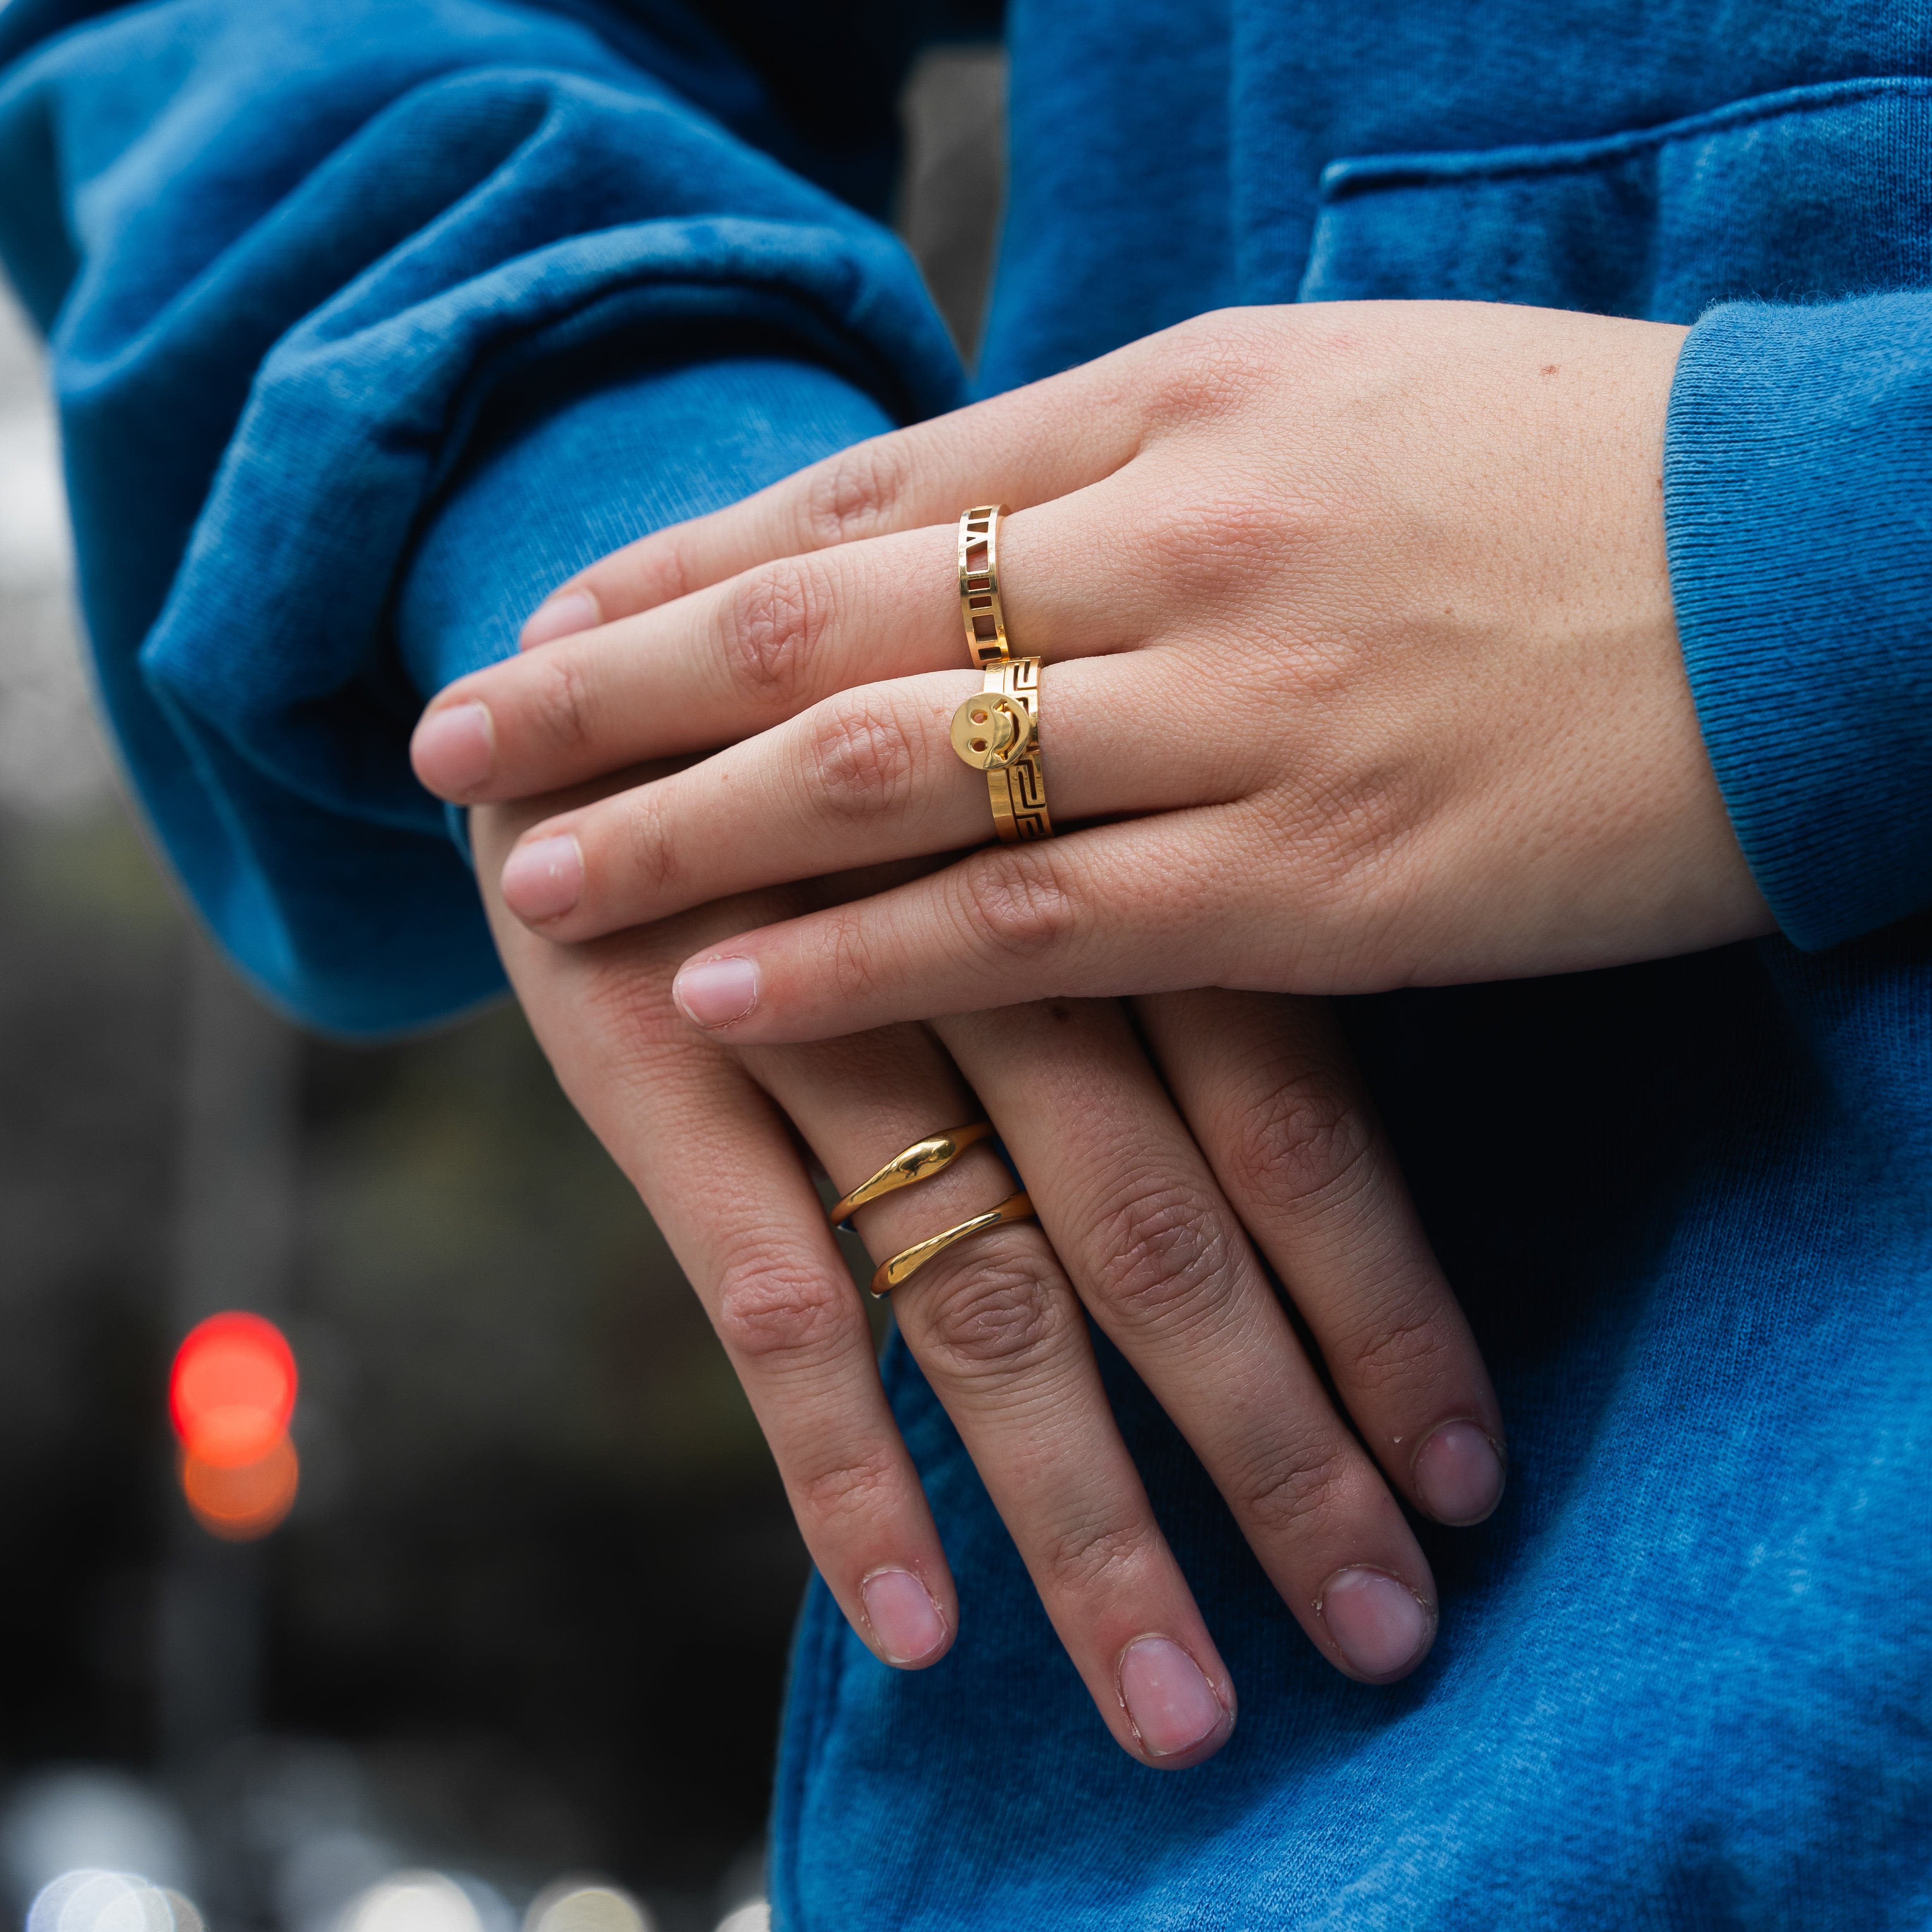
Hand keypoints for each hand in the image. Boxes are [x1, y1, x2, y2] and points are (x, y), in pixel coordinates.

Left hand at [418, 300, 1772, 1045]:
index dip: (681, 568)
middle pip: (817, 626)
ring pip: (883, 780)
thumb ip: (1144, 457)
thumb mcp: (1339, 401)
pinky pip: (1025, 922)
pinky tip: (719, 989)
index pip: (860, 498)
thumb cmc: (1580, 476)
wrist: (1824, 572)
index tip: (554, 626)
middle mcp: (1172, 550)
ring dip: (682, 834)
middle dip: (611, 690)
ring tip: (530, 883)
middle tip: (453, 746)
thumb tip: (975, 512)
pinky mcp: (1305, 884)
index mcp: (1178, 411)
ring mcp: (1233, 717)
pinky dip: (857, 957)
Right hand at [467, 791, 1504, 1764]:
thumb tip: (1336, 1154)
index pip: (1291, 1113)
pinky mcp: (659, 1073)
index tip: (1468, 1481)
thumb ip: (1176, 925)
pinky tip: (923, 1624)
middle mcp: (984, 949)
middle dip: (1276, 1449)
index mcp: (1105, 864)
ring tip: (1176, 1707)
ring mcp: (812, 1016)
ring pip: (982, 1293)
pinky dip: (843, 1470)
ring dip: (1086, 1515)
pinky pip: (769, 1302)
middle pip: (1161, 1229)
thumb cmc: (867, 750)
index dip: (1383, 1303)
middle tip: (1382, 1638)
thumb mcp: (1035, 788)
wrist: (598, 661)